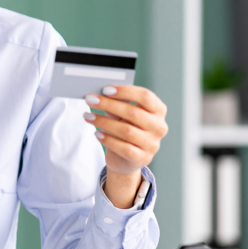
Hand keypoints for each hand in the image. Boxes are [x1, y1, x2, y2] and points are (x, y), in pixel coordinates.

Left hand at [83, 85, 167, 206]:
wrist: (125, 158)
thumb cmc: (124, 128)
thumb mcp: (122, 114)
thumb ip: (117, 102)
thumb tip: (99, 93)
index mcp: (158, 110)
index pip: (145, 96)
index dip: (125, 91)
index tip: (105, 90)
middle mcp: (159, 127)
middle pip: (133, 112)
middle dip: (108, 104)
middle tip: (90, 100)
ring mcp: (153, 144)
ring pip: (127, 131)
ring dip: (104, 122)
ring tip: (88, 117)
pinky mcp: (143, 158)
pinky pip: (124, 148)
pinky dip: (108, 140)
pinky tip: (97, 134)